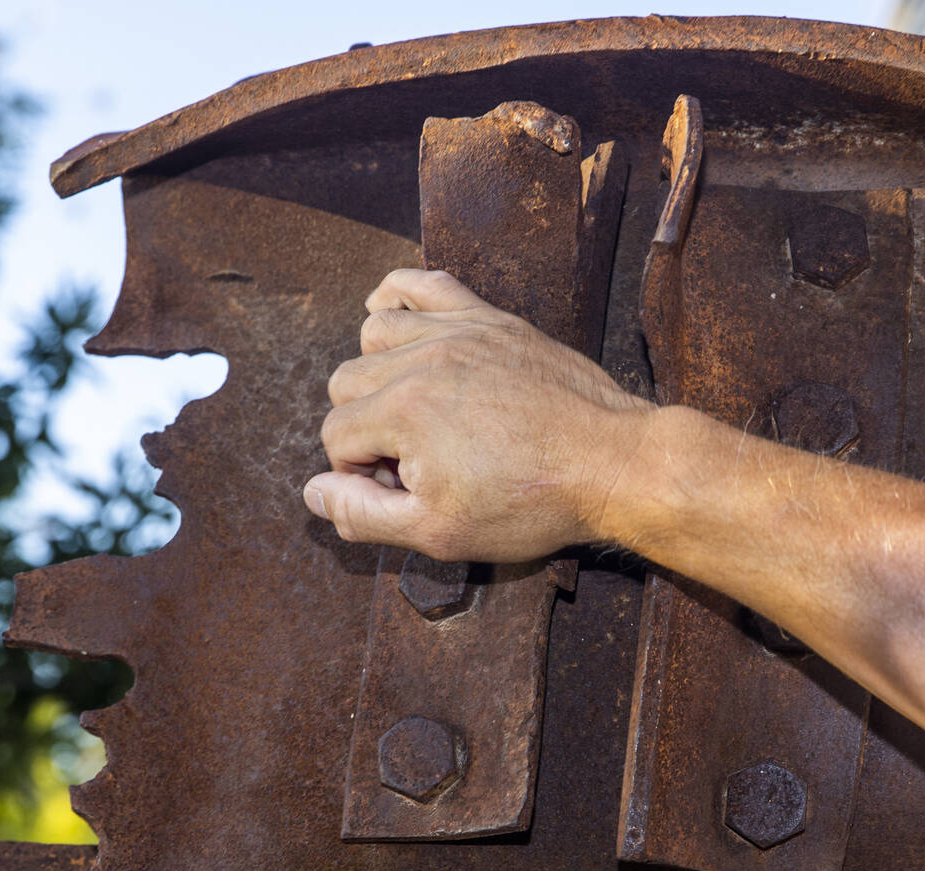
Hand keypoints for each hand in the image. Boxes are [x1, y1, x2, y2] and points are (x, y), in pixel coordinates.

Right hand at [303, 268, 652, 562]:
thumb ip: (365, 514)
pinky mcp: (489, 319)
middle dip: (366, 428)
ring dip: (377, 373)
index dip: (360, 474)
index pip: (336, 435)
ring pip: (374, 333)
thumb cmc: (529, 502)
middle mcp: (422, 358)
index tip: (404, 491)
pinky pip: (424, 284)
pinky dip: (398, 296)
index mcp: (403, 410)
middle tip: (413, 463)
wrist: (610, 464)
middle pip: (347, 383)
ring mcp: (458, 331)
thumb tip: (314, 491)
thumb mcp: (438, 532)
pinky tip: (392, 316)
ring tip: (412, 412)